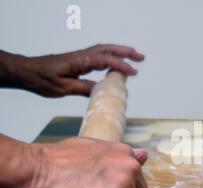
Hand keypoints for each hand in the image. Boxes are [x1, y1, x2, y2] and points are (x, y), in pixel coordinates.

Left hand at [14, 44, 144, 96]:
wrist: (28, 71)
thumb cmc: (42, 79)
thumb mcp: (62, 87)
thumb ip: (82, 87)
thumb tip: (101, 90)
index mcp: (79, 61)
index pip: (104, 60)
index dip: (120, 65)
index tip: (132, 72)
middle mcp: (82, 56)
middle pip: (107, 49)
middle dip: (125, 52)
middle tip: (140, 58)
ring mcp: (81, 57)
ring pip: (104, 50)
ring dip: (120, 52)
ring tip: (134, 58)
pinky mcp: (80, 61)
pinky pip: (100, 56)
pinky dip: (112, 57)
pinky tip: (116, 65)